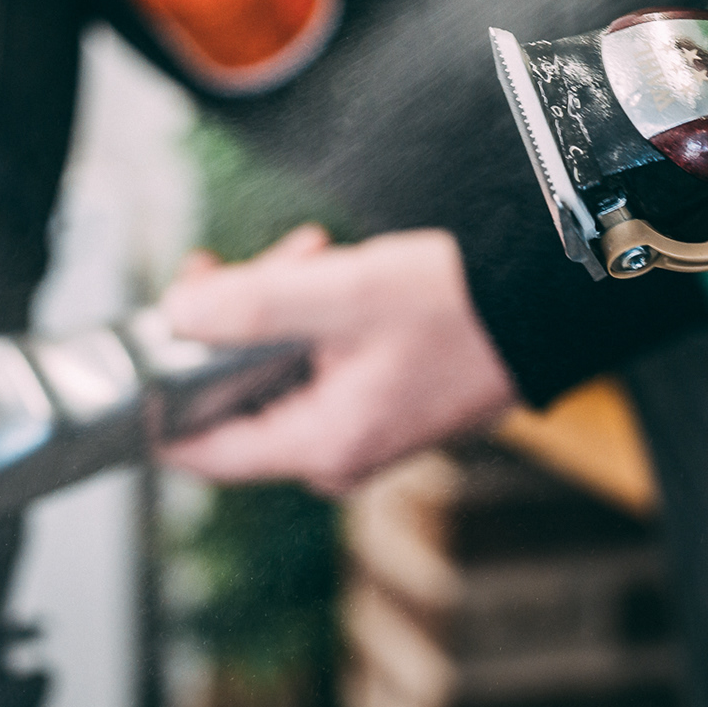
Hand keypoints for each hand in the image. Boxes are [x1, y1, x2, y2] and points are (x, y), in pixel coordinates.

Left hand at [155, 225, 516, 493]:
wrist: (548, 306)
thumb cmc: (462, 307)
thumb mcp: (344, 293)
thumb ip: (247, 305)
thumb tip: (176, 313)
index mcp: (320, 445)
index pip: (196, 451)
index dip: (163, 388)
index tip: (159, 327)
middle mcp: (336, 453)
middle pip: (236, 398)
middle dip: (235, 322)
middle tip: (258, 261)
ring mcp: (360, 432)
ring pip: (276, 373)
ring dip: (277, 309)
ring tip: (311, 253)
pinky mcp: (381, 405)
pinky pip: (315, 368)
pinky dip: (313, 320)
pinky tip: (337, 273)